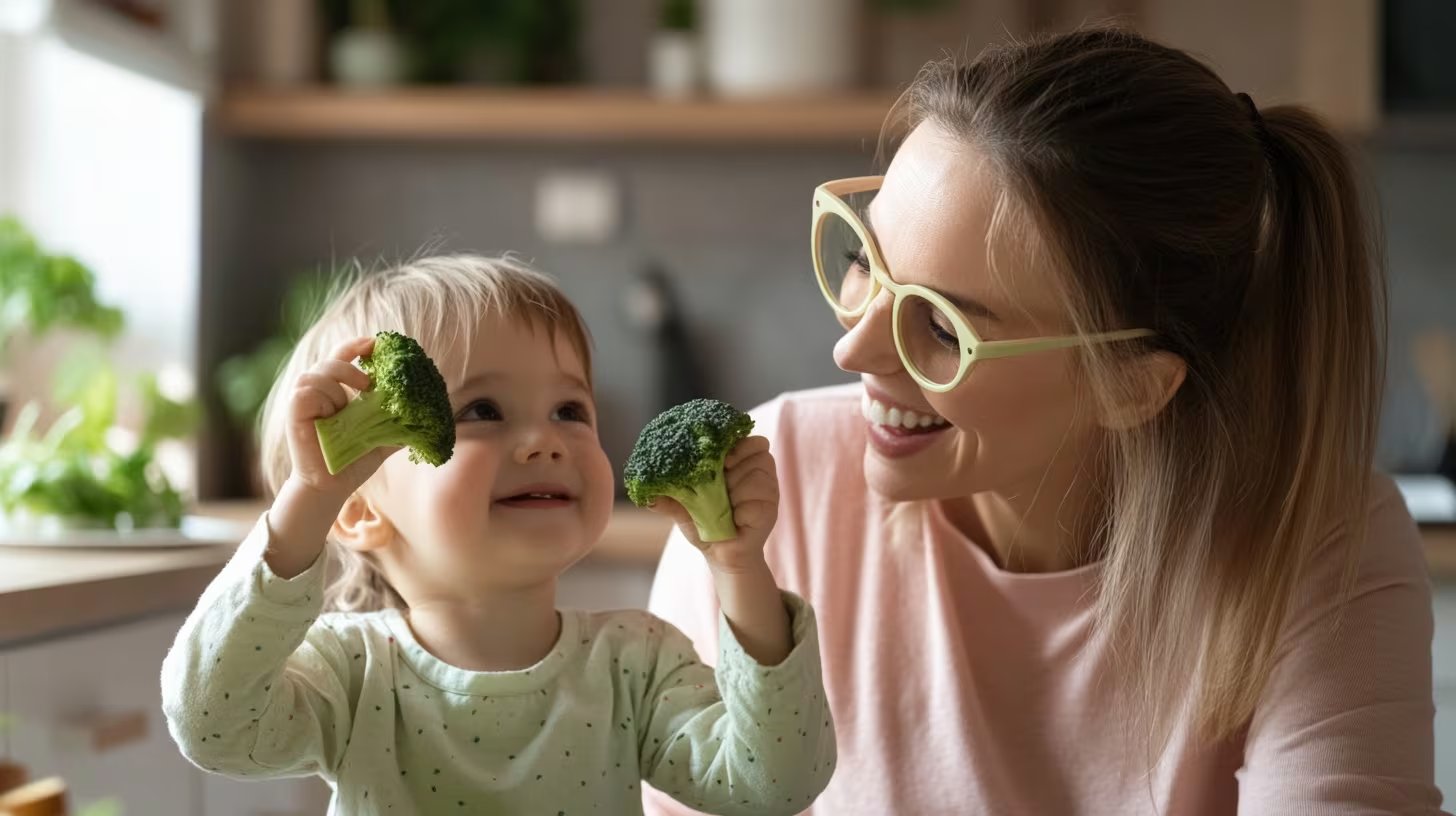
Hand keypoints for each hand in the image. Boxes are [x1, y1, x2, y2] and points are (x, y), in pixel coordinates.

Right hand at [267, 337, 401, 578]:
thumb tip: (432, 419)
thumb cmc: (354, 460)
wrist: (333, 486)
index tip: (375, 344)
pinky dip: (321, 398)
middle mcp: (317, 391)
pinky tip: (331, 414)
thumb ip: (402, 425)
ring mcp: (302, 400)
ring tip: (349, 405)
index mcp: (337, 390)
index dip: (356, 345)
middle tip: (368, 385)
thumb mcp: (384, 437)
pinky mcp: (293, 411)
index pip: (342, 355)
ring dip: (336, 386)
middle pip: (331, 360)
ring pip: (317, 374)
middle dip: (350, 366)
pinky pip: (305, 391)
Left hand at [653, 435, 778, 574]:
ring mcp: (768, 491)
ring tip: (726, 506)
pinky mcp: (771, 510)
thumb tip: (646, 496)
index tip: (724, 458)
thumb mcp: (683, 509)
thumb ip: (669, 498)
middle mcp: (758, 473)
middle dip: (735, 469)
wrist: (721, 556)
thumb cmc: (705, 525)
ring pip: (757, 476)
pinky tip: (735, 520)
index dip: (741, 443)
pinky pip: (758, 501)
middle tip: (722, 484)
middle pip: (757, 453)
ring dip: (736, 491)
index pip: (752, 440)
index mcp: (740, 464)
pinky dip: (742, 511)